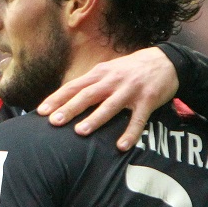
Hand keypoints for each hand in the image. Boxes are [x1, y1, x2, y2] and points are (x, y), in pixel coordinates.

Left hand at [36, 47, 177, 150]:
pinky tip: (121, 146)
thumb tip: (64, 100)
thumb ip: (89, 84)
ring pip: (110, 106)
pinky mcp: (148, 100)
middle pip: (87, 95)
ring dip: (95, 119)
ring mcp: (130, 90)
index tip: (41, 112)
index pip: (73, 86)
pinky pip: (138, 119)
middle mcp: (112, 81)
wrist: (166, 61)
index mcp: (99, 74)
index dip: (57, 98)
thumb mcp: (107, 71)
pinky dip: (130, 133)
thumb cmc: (130, 70)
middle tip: (54, 122)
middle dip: (70, 108)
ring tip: (80, 132)